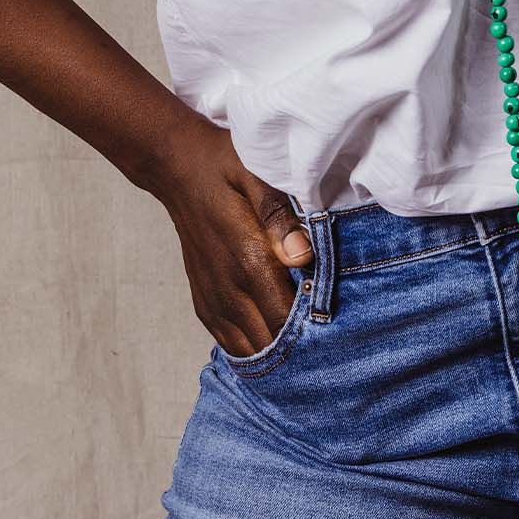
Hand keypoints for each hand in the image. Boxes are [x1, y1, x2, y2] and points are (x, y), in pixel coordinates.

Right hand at [143, 108, 315, 357]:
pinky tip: (277, 340)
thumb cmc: (224, 166)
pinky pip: (231, 343)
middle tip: (334, 340)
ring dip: (279, 352)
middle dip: (303, 347)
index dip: (316, 330)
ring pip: (251, 350)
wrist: (177, 169)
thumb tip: (302, 256)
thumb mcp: (254, 174)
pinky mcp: (204, 302)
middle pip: (272, 343)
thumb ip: (278, 216)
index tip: (342, 327)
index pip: (287, 319)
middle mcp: (229, 289)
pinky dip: (256, 348)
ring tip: (310, 344)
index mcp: (248, 260)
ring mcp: (214, 299)